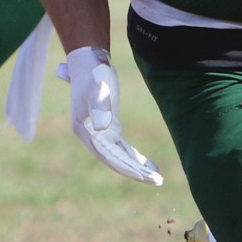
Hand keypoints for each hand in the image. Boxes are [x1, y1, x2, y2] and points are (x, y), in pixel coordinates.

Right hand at [58, 46, 163, 185]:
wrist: (88, 60)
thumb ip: (99, 105)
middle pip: (114, 160)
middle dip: (135, 172)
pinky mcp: (108, 128)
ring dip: (137, 168)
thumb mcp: (96, 86)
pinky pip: (123, 148)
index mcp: (84, 130)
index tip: (142, 176)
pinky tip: (149, 165)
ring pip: (119, 156)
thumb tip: (103, 127)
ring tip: (157, 178)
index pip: (106, 155)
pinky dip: (135, 157)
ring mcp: (99, 133)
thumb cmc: (93, 72)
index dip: (124, 167)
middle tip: (158, 181)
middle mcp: (90, 135)